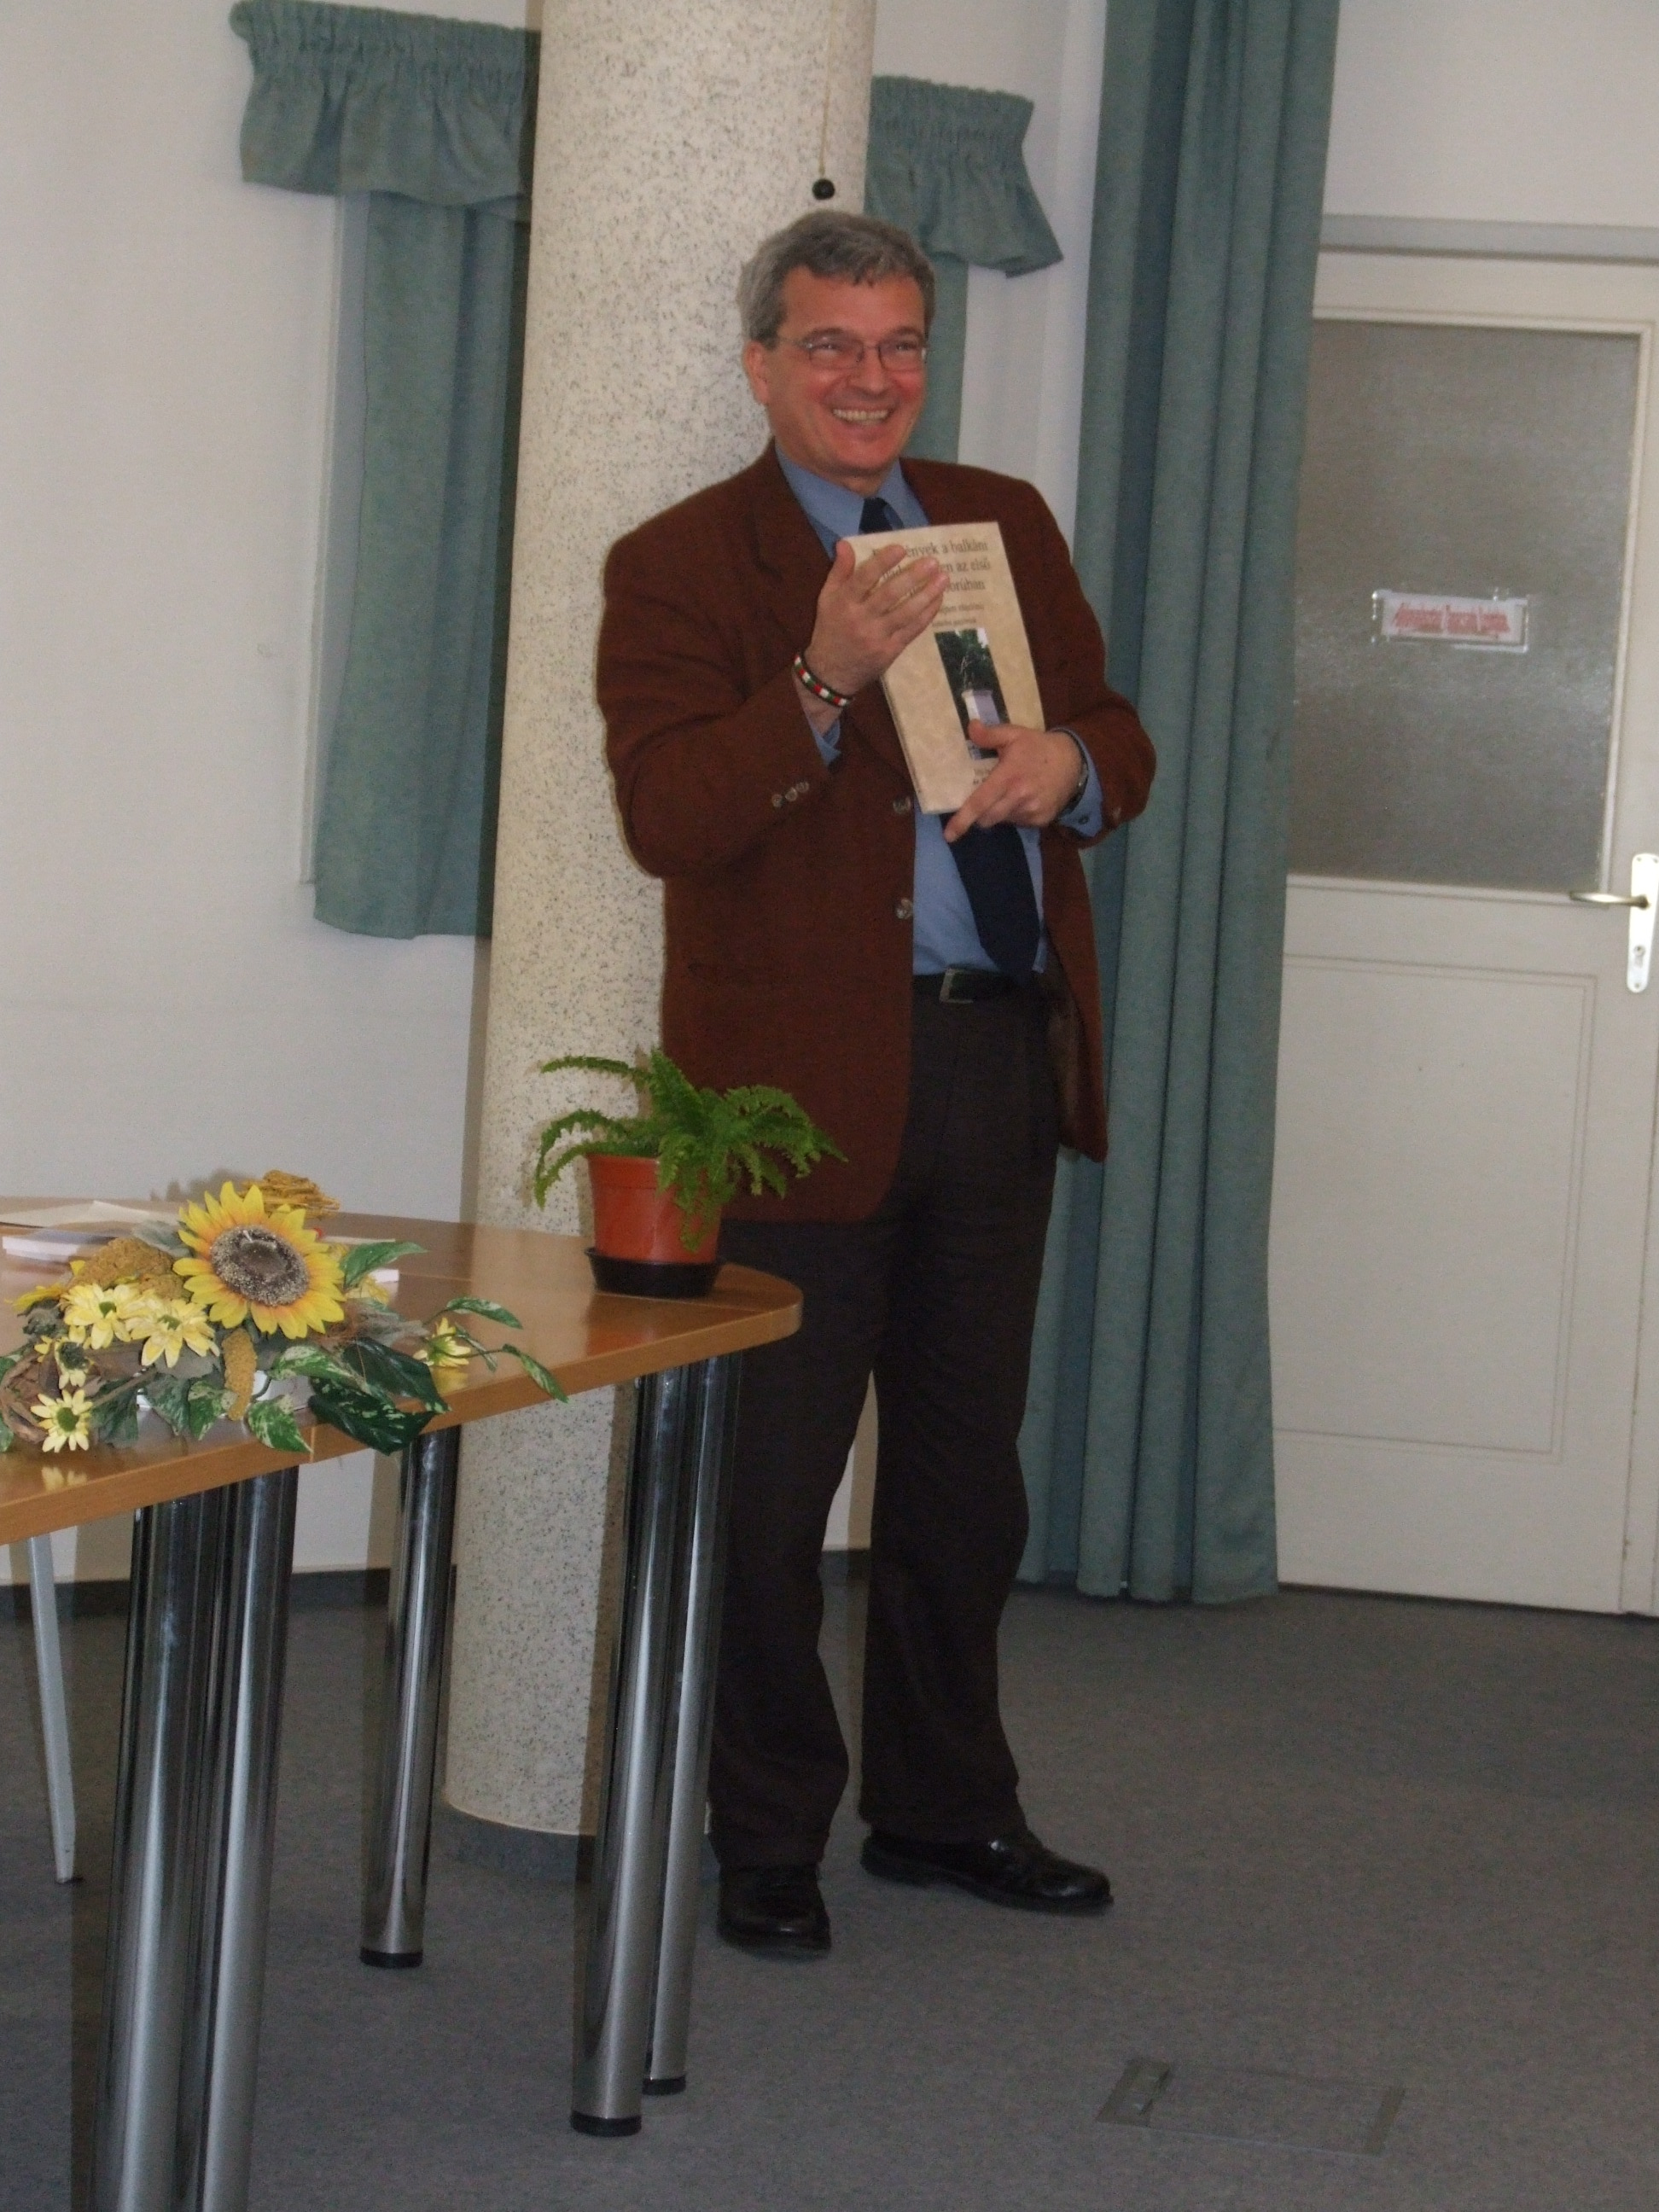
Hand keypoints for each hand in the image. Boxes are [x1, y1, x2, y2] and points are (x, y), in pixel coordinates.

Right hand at [804, 538, 946, 698]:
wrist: (831, 673)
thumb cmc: (830, 629)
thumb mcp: (827, 598)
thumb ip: (839, 571)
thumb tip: (845, 543)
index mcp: (844, 602)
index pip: (864, 578)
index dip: (883, 562)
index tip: (901, 548)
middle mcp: (861, 619)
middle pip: (889, 594)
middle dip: (913, 577)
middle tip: (933, 562)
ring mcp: (877, 637)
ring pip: (906, 613)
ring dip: (927, 595)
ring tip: (943, 578)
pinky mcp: (890, 651)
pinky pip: (912, 630)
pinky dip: (927, 614)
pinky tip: (938, 600)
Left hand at [943, 723, 1082, 840]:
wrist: (1073, 762)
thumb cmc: (1038, 747)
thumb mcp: (1015, 734)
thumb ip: (991, 735)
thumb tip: (970, 728)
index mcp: (1009, 777)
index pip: (980, 802)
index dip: (963, 819)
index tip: (949, 834)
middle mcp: (1019, 798)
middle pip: (988, 819)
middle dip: (979, 815)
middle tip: (984, 798)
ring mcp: (1031, 811)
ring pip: (1002, 821)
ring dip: (998, 812)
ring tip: (1009, 793)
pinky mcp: (1041, 820)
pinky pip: (1018, 822)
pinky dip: (1014, 814)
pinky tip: (1024, 798)